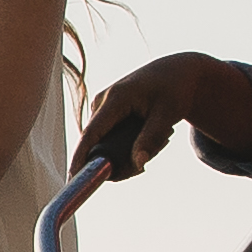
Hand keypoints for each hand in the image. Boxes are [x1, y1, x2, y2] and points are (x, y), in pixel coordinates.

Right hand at [73, 55, 251, 178]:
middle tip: (156, 152)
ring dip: (131, 151)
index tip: (73, 178)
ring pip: (107, 145)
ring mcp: (102, 108)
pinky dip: (130, 145)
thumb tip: (138, 164)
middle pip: (99, 145)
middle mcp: (102, 102)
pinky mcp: (107, 113)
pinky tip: (153, 134)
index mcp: (115, 98)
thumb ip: (151, 139)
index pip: (91, 134)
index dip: (80, 158)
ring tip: (161, 137)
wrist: (177, 72)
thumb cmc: (175, 89)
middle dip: (124, 160)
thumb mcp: (167, 114)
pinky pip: (111, 139)